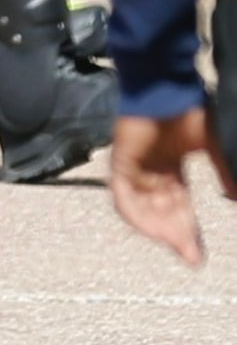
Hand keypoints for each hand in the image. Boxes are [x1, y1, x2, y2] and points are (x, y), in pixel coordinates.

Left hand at [109, 107, 236, 265]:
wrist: (166, 87)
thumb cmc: (189, 110)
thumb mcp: (214, 148)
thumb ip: (226, 174)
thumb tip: (235, 200)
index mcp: (171, 169)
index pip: (180, 207)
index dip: (190, 231)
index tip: (199, 255)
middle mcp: (151, 172)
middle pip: (163, 213)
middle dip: (178, 236)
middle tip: (193, 258)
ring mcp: (134, 167)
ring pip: (142, 210)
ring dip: (160, 230)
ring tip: (178, 247)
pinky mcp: (119, 162)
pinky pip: (123, 196)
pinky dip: (137, 215)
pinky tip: (154, 231)